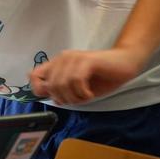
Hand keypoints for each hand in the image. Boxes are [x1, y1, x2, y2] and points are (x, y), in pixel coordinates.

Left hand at [29, 48, 143, 104]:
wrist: (126, 63)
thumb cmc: (102, 77)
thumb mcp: (77, 87)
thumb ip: (62, 90)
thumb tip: (52, 98)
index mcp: (56, 64)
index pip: (33, 76)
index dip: (40, 90)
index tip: (58, 98)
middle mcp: (61, 59)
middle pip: (50, 86)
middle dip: (64, 99)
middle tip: (78, 100)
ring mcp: (73, 58)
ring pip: (62, 84)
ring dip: (74, 97)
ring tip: (85, 97)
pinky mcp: (86, 60)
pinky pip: (76, 81)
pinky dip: (82, 93)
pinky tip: (90, 94)